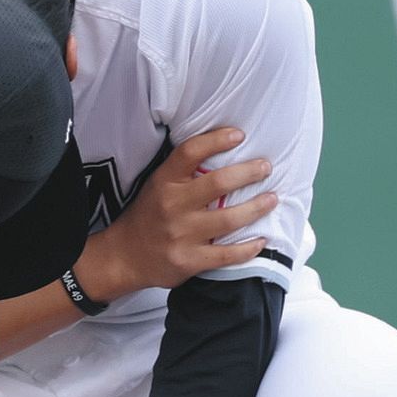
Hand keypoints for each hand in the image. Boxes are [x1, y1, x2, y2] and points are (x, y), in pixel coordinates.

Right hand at [78, 127, 274, 299]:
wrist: (124, 257)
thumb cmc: (148, 217)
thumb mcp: (157, 186)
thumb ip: (183, 173)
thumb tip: (223, 151)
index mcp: (164, 182)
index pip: (191, 152)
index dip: (217, 140)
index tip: (240, 135)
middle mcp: (172, 206)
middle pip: (218, 183)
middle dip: (249, 172)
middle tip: (265, 168)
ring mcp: (181, 235)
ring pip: (229, 219)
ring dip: (257, 207)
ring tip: (272, 198)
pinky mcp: (188, 261)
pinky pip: (226, 255)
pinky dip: (249, 248)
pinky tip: (262, 240)